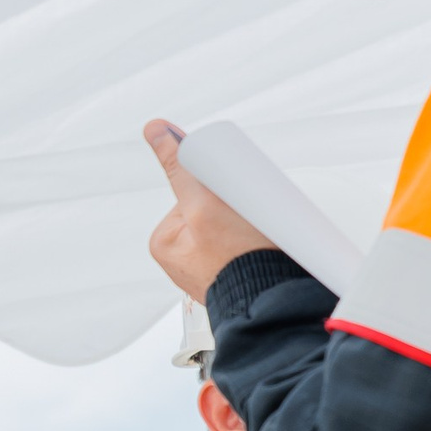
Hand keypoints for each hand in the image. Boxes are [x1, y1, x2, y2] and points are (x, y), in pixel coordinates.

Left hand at [144, 118, 275, 300]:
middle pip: (211, 205)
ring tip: (259, 238)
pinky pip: (242, 241)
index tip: (235, 198)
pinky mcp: (233, 274)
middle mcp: (181, 258)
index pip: (193, 191)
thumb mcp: (205, 204)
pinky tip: (264, 248)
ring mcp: (208, 268)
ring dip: (248, 220)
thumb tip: (154, 129)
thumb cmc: (241, 260)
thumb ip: (181, 166)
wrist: (276, 302)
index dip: (219, 187)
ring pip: (229, 221)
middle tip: (249, 224)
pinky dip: (255, 238)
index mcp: (165, 241)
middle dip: (233, 205)